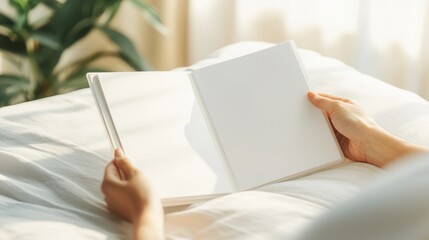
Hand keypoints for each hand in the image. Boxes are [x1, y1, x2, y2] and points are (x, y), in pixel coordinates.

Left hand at [101, 149, 163, 239]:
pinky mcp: (121, 210)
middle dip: (126, 174)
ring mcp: (113, 203)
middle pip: (115, 177)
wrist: (148, 216)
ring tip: (140, 186)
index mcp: (107, 183)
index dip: (121, 161)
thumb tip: (118, 154)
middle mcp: (107, 194)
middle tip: (138, 175)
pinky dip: (130, 193)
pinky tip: (139, 194)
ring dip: (129, 184)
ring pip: (120, 187)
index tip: (128, 159)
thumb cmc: (142, 197)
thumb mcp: (135, 174)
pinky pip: (123, 196)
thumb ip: (125, 162)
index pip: (111, 166)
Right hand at [307, 92, 427, 166]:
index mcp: (344, 104)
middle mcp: (342, 116)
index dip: (315, 98)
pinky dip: (319, 138)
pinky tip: (311, 137)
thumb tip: (312, 95)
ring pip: (323, 126)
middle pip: (323, 113)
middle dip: (314, 114)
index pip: (326, 99)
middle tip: (300, 112)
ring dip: (316, 127)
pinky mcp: (337, 141)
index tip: (303, 98)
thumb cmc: (357, 123)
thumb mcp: (338, 107)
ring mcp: (340, 129)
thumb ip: (323, 101)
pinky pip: (324, 138)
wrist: (367, 145)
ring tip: (304, 125)